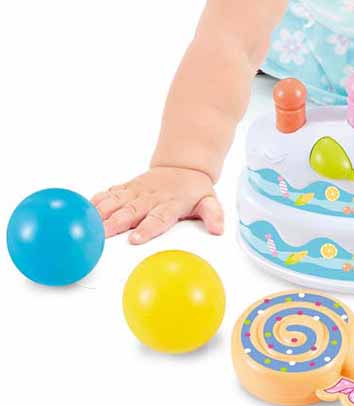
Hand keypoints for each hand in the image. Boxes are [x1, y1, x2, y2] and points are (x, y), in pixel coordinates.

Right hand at [91, 166, 223, 243]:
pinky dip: (96, 200)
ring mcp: (136, 191)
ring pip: (116, 201)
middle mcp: (151, 197)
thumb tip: (219, 229)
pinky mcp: (127, 188)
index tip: (134, 239)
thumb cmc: (193, 190)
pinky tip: (83, 208)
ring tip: (86, 223)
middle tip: (102, 235)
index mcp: (170, 204)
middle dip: (116, 223)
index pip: (159, 218)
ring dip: (101, 212)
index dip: (147, 228)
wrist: (183, 166)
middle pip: (132, 211)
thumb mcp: (209, 200)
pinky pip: (109, 193)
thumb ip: (214, 214)